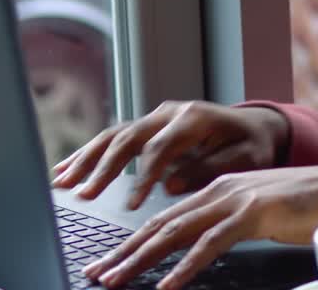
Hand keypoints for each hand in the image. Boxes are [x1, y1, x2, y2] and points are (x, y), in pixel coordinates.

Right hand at [51, 101, 288, 208]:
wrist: (255, 125)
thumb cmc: (252, 144)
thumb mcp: (244, 158)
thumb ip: (208, 169)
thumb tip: (170, 186)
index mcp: (195, 118)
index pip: (161, 147)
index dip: (144, 176)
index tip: (131, 204)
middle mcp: (170, 113)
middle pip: (129, 137)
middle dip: (103, 168)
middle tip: (83, 195)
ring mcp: (156, 118)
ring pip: (114, 135)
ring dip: (86, 159)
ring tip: (62, 183)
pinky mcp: (148, 128)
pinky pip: (114, 138)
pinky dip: (89, 154)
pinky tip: (65, 170)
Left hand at [83, 159, 317, 289]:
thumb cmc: (310, 204)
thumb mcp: (260, 213)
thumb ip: (230, 224)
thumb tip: (204, 246)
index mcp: (219, 188)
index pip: (166, 217)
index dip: (133, 240)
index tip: (109, 261)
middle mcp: (221, 188)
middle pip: (161, 223)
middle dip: (124, 251)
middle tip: (96, 274)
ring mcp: (237, 198)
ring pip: (176, 231)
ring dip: (142, 259)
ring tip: (116, 280)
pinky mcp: (255, 213)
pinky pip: (212, 244)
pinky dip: (186, 267)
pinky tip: (169, 285)